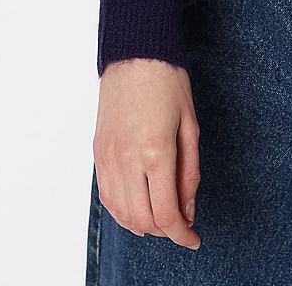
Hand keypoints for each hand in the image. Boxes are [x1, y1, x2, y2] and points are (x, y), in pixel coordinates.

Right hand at [93, 58, 202, 249]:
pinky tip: (138, 205)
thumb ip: (189, 172)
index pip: (166, 213)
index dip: (182, 234)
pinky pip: (106, 197)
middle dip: (164, 231)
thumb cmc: (167, 81)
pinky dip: (123, 211)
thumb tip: (188, 209)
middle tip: (181, 224)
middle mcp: (126, 160)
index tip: (193, 239)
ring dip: (143, 224)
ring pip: (121, 213)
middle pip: (142, 220)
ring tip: (162, 215)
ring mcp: (107, 157)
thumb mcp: (190, 125)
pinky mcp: (97, 152)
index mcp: (155, 152)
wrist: (135, 52)